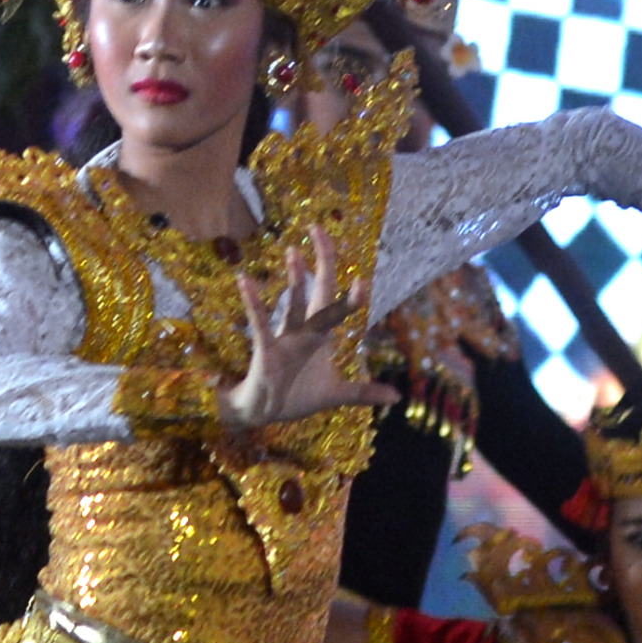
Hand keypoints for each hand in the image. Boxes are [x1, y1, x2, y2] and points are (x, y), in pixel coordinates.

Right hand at [222, 225, 394, 430]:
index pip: (335, 304)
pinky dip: (254, 304)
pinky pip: (260, 325)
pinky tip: (245, 281)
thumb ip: (362, 392)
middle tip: (318, 228)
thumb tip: (396, 395)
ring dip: (295, 282)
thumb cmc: (295, 396)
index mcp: (318, 335)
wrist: (262, 414)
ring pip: (293, 305)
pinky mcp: (266, 352)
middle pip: (318, 291)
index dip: (351, 294)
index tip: (363, 279)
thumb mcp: (333, 393)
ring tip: (293, 252)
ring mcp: (285, 339)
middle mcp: (303, 330)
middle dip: (323, 262)